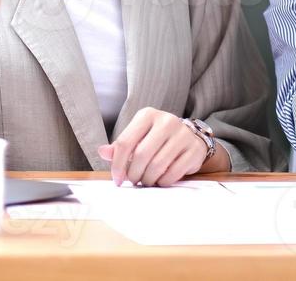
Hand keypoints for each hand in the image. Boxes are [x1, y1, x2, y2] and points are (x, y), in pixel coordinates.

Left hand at [96, 108, 211, 186]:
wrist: (190, 138)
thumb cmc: (158, 140)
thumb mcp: (138, 137)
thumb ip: (120, 146)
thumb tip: (102, 152)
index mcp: (147, 115)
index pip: (125, 142)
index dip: (117, 164)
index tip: (117, 179)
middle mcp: (166, 121)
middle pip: (141, 155)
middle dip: (134, 174)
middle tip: (133, 181)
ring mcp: (182, 134)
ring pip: (157, 165)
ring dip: (148, 179)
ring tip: (146, 181)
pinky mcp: (194, 150)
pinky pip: (173, 173)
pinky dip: (163, 181)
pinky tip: (160, 180)